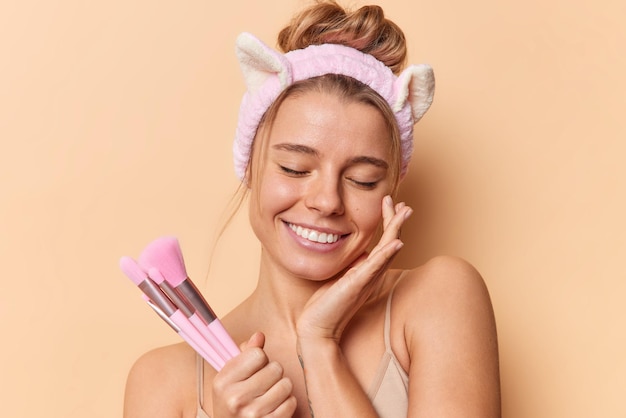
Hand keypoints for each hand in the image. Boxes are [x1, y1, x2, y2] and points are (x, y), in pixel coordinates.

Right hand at [212, 332, 296, 416]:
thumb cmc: (233, 402)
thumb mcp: (231, 378)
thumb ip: (246, 354)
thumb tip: (260, 335)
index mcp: (223, 381)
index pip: (257, 354)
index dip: (260, 359)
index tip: (254, 369)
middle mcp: (236, 398)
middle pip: (275, 368)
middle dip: (272, 373)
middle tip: (263, 383)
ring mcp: (253, 413)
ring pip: (286, 384)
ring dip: (281, 388)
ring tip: (269, 394)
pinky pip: (291, 401)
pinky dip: (286, 402)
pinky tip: (274, 406)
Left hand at [296, 195, 411, 342]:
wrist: (317, 329)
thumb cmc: (327, 306)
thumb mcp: (341, 279)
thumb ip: (353, 267)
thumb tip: (360, 255)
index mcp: (368, 272)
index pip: (383, 243)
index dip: (389, 223)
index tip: (392, 204)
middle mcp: (371, 275)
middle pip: (391, 243)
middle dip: (397, 221)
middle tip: (405, 203)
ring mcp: (366, 279)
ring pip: (387, 250)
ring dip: (397, 230)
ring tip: (406, 212)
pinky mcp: (357, 285)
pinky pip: (376, 266)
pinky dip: (387, 253)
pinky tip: (397, 242)